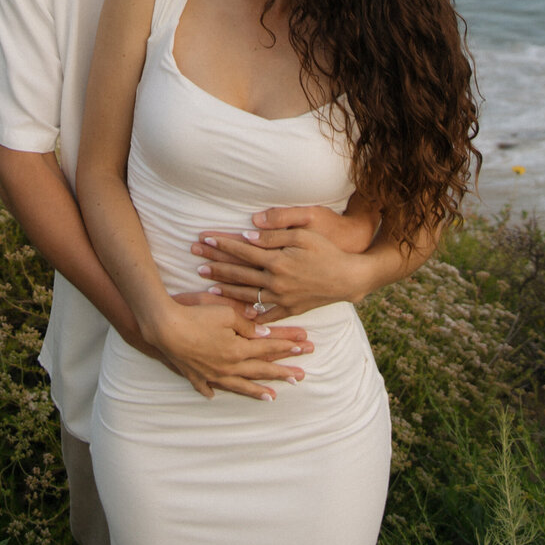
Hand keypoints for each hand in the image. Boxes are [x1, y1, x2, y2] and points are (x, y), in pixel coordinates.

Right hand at [147, 297, 313, 401]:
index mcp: (238, 349)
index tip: (304, 348)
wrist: (164, 327)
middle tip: (299, 378)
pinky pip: (205, 385)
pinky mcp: (193, 373)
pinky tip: (215, 395)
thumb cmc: (195, 314)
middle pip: (259, 370)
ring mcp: (210, 373)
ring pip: (238, 384)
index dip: (287, 347)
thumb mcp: (225, 312)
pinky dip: (212, 390)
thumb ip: (246, 323)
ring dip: (256, 390)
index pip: (268, 348)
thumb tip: (264, 333)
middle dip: (281, 373)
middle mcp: (228, 366)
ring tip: (272, 397)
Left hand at [191, 205, 375, 319]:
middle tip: (195, 260)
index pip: (242, 249)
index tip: (204, 238)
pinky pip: (265, 313)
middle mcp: (276, 281)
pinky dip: (249, 313)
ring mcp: (282, 298)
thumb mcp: (304, 232)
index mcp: (277, 260)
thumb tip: (248, 231)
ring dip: (225, 289)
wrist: (349, 277)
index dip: (222, 243)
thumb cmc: (328, 250)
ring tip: (207, 286)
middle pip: (239, 272)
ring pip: (247, 294)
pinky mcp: (290, 309)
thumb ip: (275, 232)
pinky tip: (236, 313)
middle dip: (216, 265)